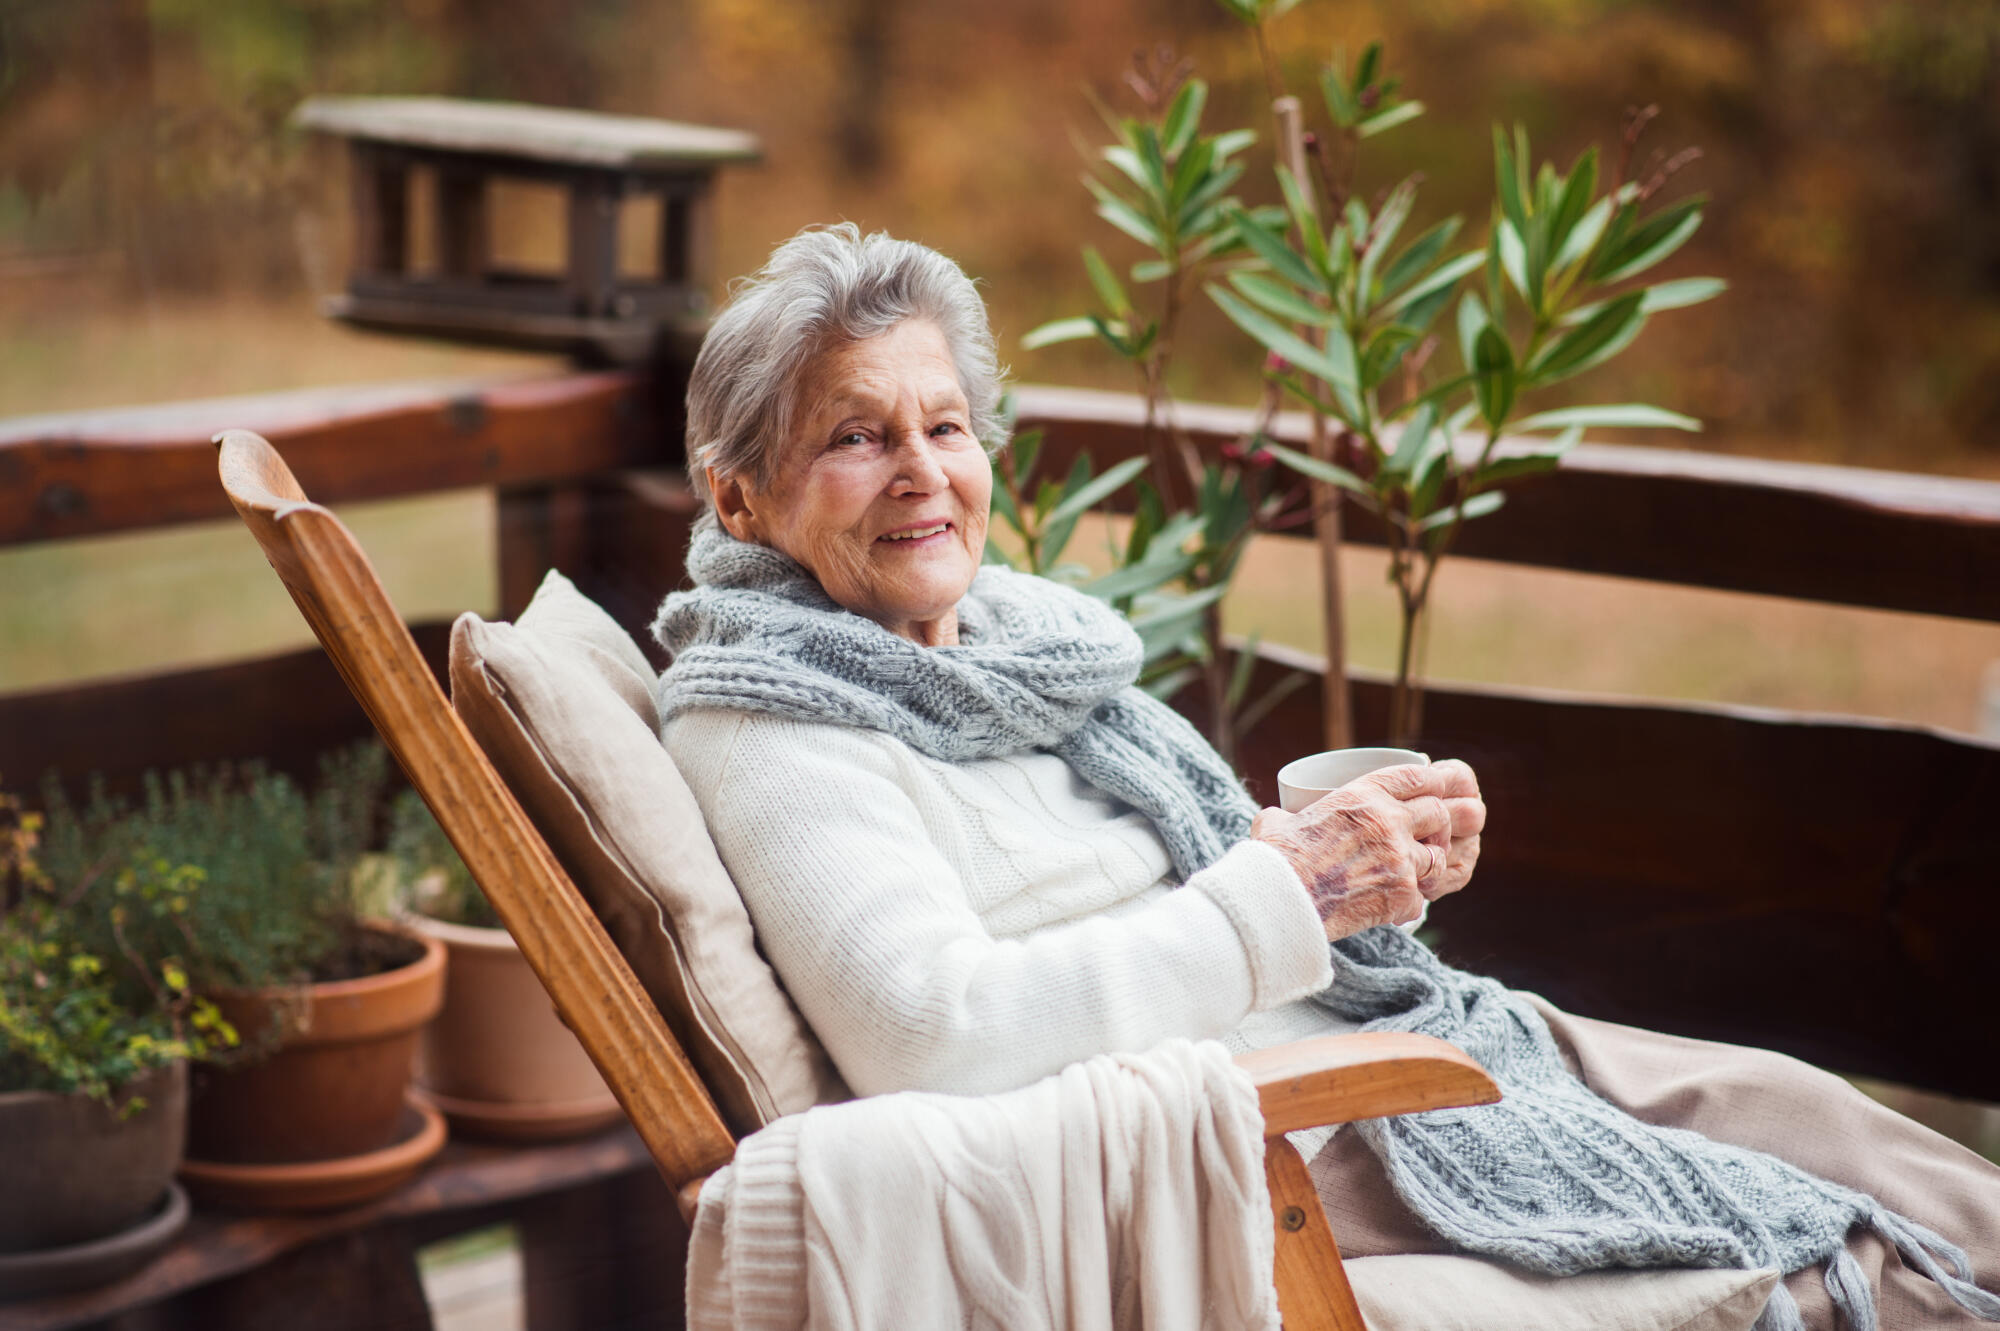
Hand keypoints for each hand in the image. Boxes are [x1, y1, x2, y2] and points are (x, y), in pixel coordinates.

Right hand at [1250, 759, 1485, 939]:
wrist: (1282, 899)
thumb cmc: (1275, 860)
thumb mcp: (1276, 822)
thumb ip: (1286, 815)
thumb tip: (1276, 818)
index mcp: (1362, 796)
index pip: (1416, 777)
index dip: (1430, 785)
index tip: (1430, 795)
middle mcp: (1388, 822)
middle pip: (1438, 814)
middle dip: (1436, 828)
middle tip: (1424, 841)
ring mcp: (1399, 858)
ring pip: (1438, 858)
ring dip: (1427, 869)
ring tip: (1407, 878)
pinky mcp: (1402, 893)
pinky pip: (1420, 899)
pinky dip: (1406, 906)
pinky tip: (1388, 909)